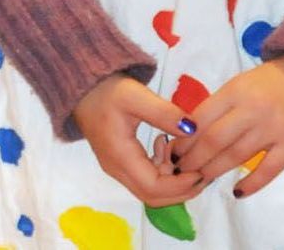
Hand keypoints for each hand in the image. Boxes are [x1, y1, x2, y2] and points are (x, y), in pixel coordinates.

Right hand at [72, 75, 203, 207]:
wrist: (81, 86)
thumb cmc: (105, 90)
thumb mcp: (135, 95)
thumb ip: (164, 113)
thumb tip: (194, 130)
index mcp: (119, 157)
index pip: (154, 188)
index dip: (181, 186)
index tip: (201, 171)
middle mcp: (117, 169)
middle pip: (153, 196)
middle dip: (182, 190)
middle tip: (202, 171)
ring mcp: (117, 168)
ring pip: (151, 191)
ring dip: (174, 181)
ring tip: (183, 152)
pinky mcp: (120, 163)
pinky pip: (146, 179)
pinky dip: (164, 171)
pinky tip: (165, 146)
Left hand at [173, 54, 283, 197]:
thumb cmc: (271, 81)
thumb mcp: (239, 84)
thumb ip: (220, 106)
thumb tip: (192, 130)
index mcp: (233, 92)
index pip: (201, 119)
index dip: (183, 139)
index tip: (171, 151)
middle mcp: (250, 110)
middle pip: (214, 140)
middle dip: (193, 158)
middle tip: (180, 170)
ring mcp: (273, 129)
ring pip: (236, 155)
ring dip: (215, 170)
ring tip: (199, 179)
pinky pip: (269, 169)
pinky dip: (252, 183)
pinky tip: (237, 192)